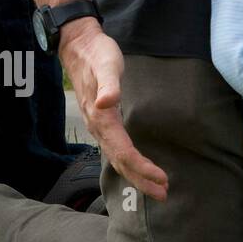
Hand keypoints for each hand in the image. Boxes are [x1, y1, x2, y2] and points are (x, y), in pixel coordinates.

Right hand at [60, 18, 168, 201]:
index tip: (161, 178)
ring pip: (117, 158)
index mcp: (102, 118)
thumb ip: (109, 83)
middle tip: (163, 194)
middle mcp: (99, 127)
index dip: (141, 167)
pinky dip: (128, 163)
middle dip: (141, 180)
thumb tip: (107, 103)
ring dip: (135, 175)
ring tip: (155, 188)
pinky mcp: (103, 121)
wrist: (79, 47)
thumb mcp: (107, 64)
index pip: (123, 151)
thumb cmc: (97, 54)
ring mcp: (99, 126)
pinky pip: (115, 149)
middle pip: (120, 161)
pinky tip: (137, 167)